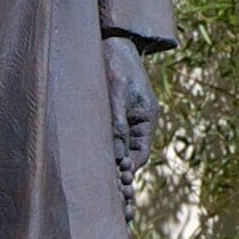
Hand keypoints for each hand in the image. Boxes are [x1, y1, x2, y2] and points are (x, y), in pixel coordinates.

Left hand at [108, 38, 161, 186]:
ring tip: (102, 185)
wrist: (112, 42)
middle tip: (113, 195)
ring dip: (111, 165)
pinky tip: (92, 162)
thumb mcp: (117, 93)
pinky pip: (111, 139)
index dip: (129, 170)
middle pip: (132, 156)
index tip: (118, 183)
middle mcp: (139, 123)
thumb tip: (117, 157)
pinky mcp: (114, 115)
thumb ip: (117, 124)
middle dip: (122, 174)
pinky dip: (105, 151)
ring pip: (120, 149)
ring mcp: (127, 119)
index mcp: (146, 118)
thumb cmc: (115, 64)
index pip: (140, 154)